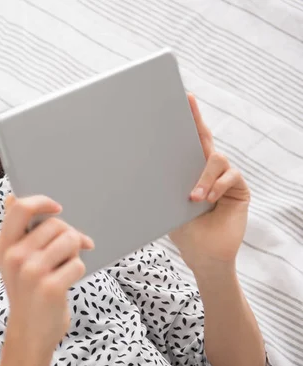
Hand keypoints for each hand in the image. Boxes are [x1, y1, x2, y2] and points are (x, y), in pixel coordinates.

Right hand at [0, 194, 93, 350]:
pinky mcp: (50, 287)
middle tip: (71, 250)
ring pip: (71, 241)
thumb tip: (11, 197)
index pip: (22, 208)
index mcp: (3, 245)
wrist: (29, 332)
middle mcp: (14, 256)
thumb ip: (16, 231)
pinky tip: (66, 283)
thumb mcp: (12, 260)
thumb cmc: (27, 291)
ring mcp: (31, 272)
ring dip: (74, 254)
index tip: (57, 209)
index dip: (43, 202)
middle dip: (69, 235)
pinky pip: (78, 264)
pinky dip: (78, 272)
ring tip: (63, 269)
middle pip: (56, 224)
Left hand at [169, 94, 250, 274]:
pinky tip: (206, 200)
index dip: (185, 121)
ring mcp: (225, 177)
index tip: (177, 99)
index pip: (186, 142)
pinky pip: (230, 176)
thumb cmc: (183, 231)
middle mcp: (208, 169)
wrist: (203, 255)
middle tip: (188, 101)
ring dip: (202, 177)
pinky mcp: (239, 188)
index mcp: (189, 171)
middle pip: (203, 138)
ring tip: (193, 197)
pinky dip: (215, 187)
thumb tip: (136, 168)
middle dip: (196, 119)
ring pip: (216, 159)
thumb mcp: (167, 205)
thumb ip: (163, 186)